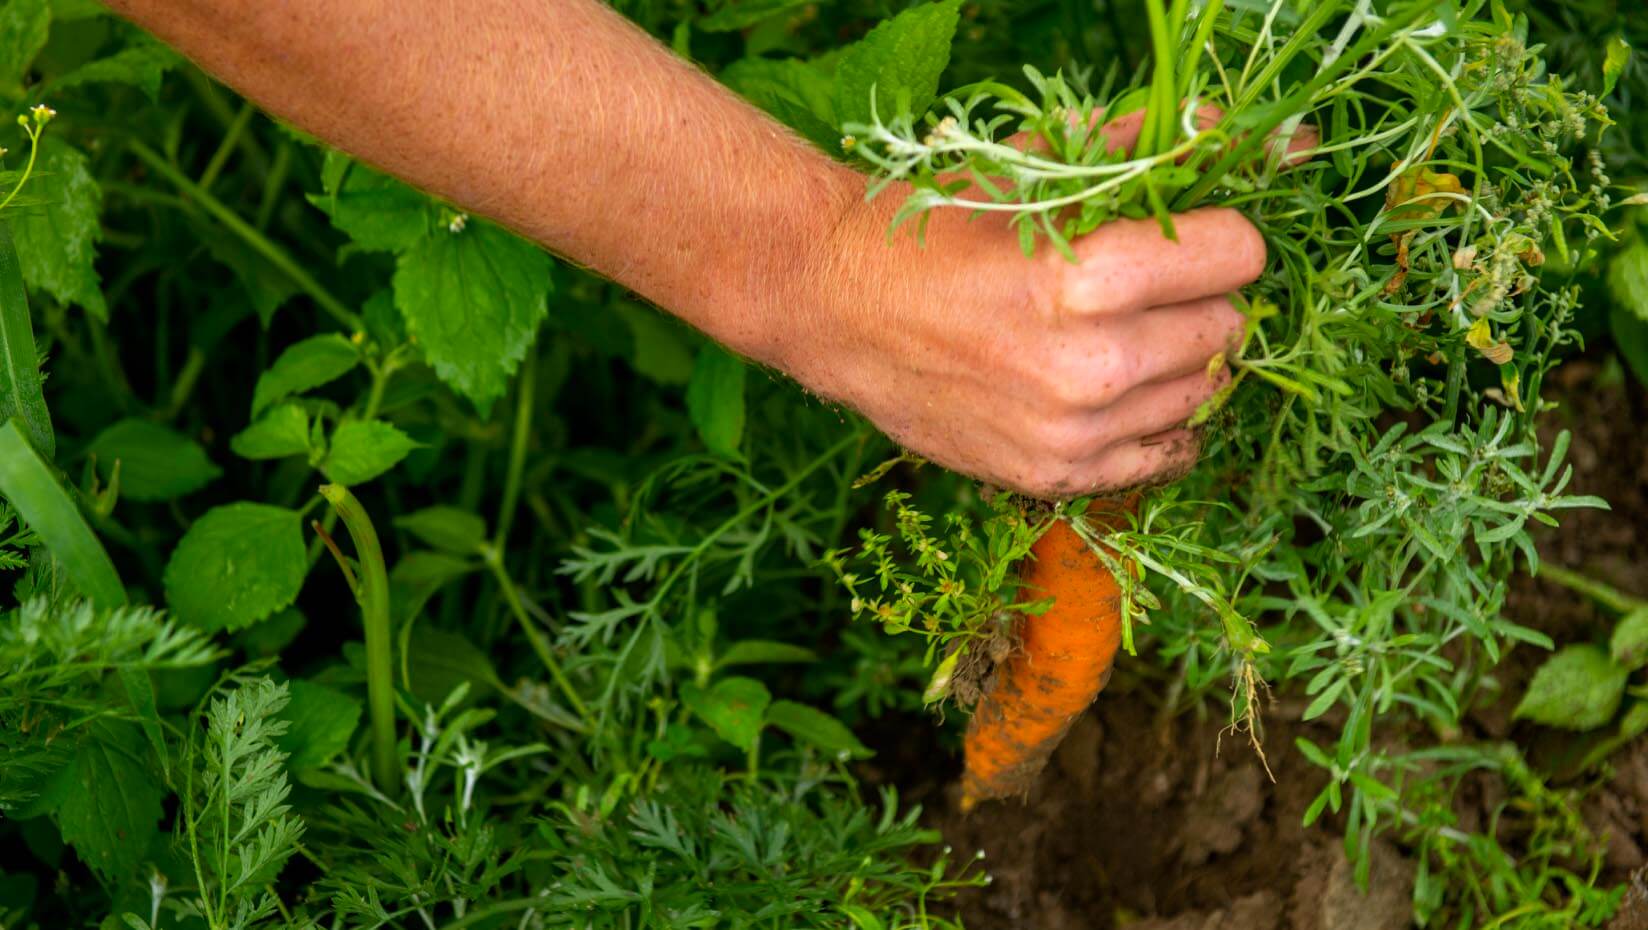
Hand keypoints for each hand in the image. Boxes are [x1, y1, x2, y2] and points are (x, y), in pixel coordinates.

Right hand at [767, 113, 1293, 498]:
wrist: (833, 304)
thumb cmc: (930, 228)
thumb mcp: (1026, 171)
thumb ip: (1132, 150)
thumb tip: (1217, 135)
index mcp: (1090, 277)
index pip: (1238, 256)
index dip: (1222, 236)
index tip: (1193, 235)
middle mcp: (1091, 366)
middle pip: (1227, 330)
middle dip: (1202, 300)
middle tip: (1155, 287)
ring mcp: (1072, 432)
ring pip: (1201, 395)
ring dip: (1178, 361)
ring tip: (1123, 335)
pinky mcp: (1050, 475)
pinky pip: (1162, 456)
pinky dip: (1157, 423)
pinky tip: (1123, 393)